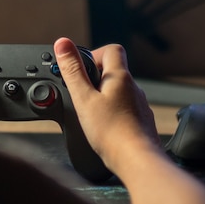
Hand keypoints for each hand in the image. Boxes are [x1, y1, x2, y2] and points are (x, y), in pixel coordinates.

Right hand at [54, 37, 159, 172]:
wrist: (137, 160)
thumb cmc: (111, 132)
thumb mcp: (84, 98)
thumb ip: (73, 71)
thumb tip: (63, 43)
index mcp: (120, 77)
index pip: (112, 49)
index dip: (95, 53)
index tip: (82, 68)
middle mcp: (134, 88)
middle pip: (115, 70)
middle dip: (97, 77)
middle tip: (82, 92)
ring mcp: (140, 104)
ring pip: (120, 91)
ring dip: (105, 95)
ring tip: (91, 112)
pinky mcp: (142, 121)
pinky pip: (126, 108)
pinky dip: (114, 112)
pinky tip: (105, 127)